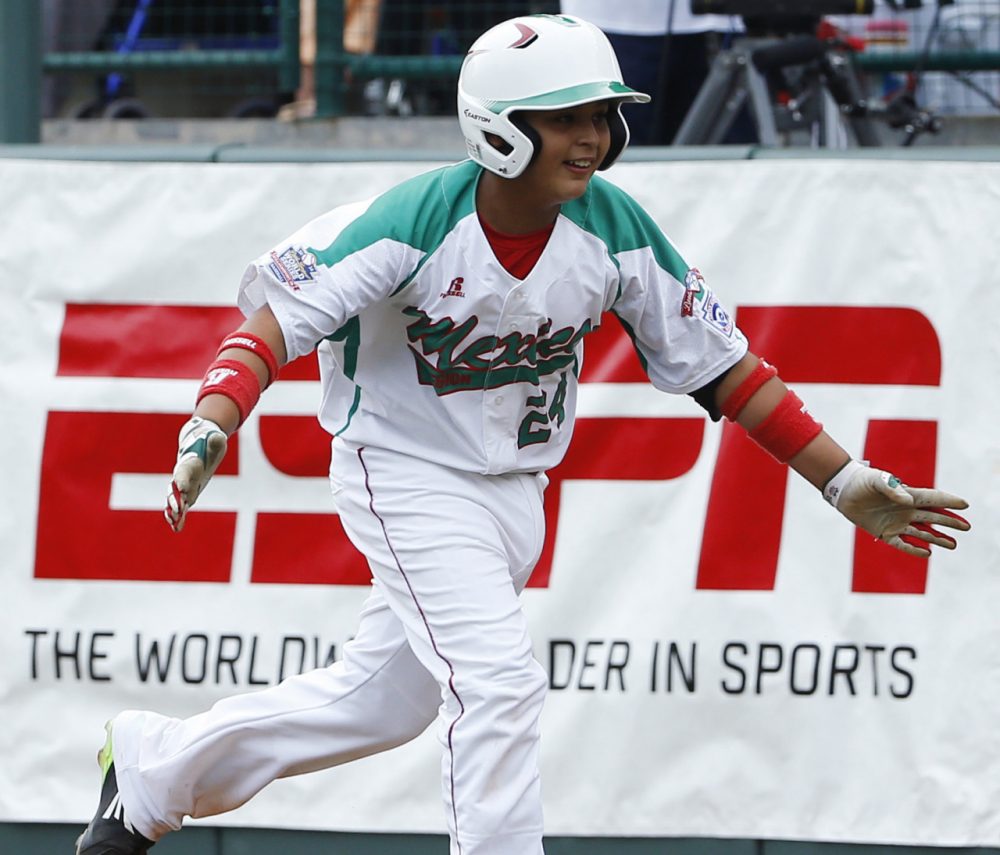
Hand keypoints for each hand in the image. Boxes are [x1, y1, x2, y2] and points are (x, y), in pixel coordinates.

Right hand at [164, 417, 227, 532]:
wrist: (199, 445)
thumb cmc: (208, 443)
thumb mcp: (215, 440)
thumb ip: (215, 441)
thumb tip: (218, 438)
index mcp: (188, 463)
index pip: (183, 472)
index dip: (182, 480)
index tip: (182, 488)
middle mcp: (182, 476)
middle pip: (175, 489)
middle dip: (175, 499)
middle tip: (177, 510)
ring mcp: (184, 486)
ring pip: (175, 500)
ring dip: (174, 511)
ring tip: (173, 522)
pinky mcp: (188, 494)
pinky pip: (181, 507)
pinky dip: (179, 517)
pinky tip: (177, 528)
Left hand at [824, 459, 969, 557]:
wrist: (843, 491)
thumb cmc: (862, 481)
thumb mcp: (876, 480)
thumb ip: (891, 487)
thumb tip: (907, 501)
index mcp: (907, 495)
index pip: (932, 499)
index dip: (948, 502)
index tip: (964, 505)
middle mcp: (905, 510)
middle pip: (932, 517)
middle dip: (949, 522)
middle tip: (966, 527)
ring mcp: (896, 522)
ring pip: (922, 533)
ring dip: (937, 538)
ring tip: (953, 545)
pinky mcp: (884, 532)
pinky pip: (902, 543)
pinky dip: (914, 549)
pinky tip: (927, 553)